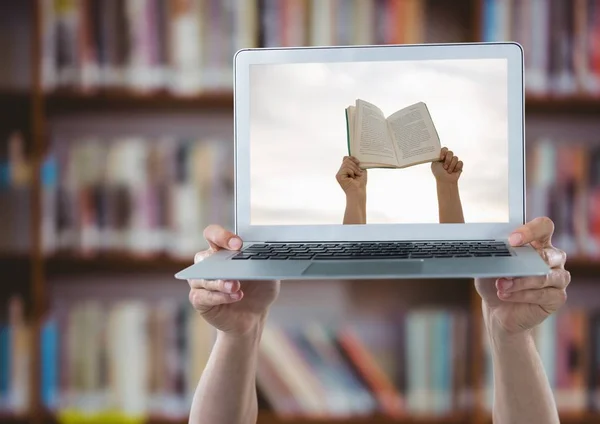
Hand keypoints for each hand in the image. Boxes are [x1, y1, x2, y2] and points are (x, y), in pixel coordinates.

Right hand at [188, 225, 279, 335]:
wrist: (255, 317)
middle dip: (217, 258)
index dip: (221, 235)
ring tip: (235, 285)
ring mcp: (201, 283)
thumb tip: (267, 253)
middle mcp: (208, 265)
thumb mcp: (267, 274)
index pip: (213, 235)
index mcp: (222, 252)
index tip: (238, 243)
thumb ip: (264, 262)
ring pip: (202, 278)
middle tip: (233, 261)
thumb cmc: (258, 291)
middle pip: (202, 256)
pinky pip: (203, 296)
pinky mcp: (200, 300)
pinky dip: (219, 296)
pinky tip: (235, 296)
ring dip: (220, 282)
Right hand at [336, 156, 366, 194]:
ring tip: (356, 176)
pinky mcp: (339, 176)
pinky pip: (346, 168)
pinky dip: (351, 172)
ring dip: (354, 169)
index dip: (352, 158)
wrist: (359, 191)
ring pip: (346, 163)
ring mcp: (339, 174)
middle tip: (358, 173)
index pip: (346, 158)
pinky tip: (352, 178)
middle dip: (354, 165)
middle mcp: (341, 171)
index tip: (358, 163)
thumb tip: (354, 157)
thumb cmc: (360, 183)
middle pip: (346, 160)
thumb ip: (357, 163)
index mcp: (345, 169)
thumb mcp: (360, 170)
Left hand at [431, 147, 462, 183]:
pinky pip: (460, 162)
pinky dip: (456, 167)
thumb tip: (437, 151)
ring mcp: (454, 161)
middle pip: (450, 152)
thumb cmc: (438, 173)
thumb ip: (436, 157)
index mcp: (442, 156)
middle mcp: (448, 158)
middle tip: (445, 167)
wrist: (445, 181)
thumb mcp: (434, 164)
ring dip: (451, 166)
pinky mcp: (459, 165)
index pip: (444, 149)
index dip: (443, 152)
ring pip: (455, 158)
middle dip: (448, 160)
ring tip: (448, 171)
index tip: (441, 158)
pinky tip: (454, 171)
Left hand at [475, 217, 569, 335]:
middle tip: (506, 268)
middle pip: (550, 253)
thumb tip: (491, 249)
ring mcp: (558, 278)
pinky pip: (544, 294)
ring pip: (546, 276)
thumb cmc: (494, 282)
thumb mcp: (489, 265)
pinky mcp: (557, 297)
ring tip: (501, 285)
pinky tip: (506, 294)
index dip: (531, 230)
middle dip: (527, 260)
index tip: (512, 240)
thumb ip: (494, 255)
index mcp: (537, 243)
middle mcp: (552, 258)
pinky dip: (522, 295)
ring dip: (520, 281)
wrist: (496, 310)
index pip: (544, 227)